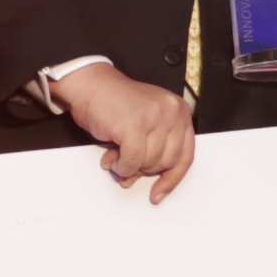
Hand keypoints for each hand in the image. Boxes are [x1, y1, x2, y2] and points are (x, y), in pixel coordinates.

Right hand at [57, 63, 196, 202]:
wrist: (90, 85)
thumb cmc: (115, 103)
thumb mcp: (148, 122)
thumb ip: (156, 148)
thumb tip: (155, 182)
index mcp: (179, 111)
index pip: (186, 155)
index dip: (173, 178)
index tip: (160, 191)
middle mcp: (171, 111)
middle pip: (168, 161)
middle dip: (146, 169)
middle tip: (129, 165)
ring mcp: (154, 117)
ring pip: (150, 163)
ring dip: (130, 168)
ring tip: (118, 157)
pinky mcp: (134, 125)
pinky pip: (132, 162)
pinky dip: (122, 166)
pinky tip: (113, 159)